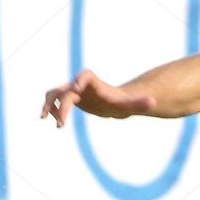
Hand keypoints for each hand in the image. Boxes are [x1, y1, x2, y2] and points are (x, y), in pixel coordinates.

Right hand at [42, 70, 156, 126]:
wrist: (116, 103)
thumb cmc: (124, 103)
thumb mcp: (133, 105)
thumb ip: (141, 103)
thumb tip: (154, 102)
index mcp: (96, 83)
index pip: (86, 75)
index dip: (80, 79)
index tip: (76, 88)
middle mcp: (82, 84)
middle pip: (66, 89)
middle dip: (62, 105)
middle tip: (62, 124)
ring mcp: (73, 91)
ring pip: (54, 92)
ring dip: (48, 104)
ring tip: (46, 118)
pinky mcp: (70, 99)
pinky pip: (53, 101)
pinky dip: (49, 108)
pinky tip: (53, 121)